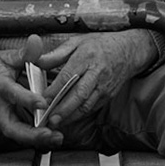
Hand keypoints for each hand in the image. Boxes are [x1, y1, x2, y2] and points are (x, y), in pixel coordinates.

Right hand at [0, 45, 61, 150]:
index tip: (42, 102)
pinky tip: (52, 137)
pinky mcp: (7, 122)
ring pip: (16, 134)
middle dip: (31, 133)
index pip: (12, 94)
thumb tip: (36, 41)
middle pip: (11, 126)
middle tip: (49, 133)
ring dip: (36, 139)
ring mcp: (1, 116)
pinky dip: (35, 137)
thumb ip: (25, 52)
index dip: (26, 99)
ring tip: (56, 138)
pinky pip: (20, 133)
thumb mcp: (8, 56)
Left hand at [31, 31, 158, 127]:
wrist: (128, 51)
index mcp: (86, 57)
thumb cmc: (100, 45)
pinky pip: (92, 108)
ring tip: (56, 123)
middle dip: (63, 109)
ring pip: (86, 105)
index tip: (42, 99)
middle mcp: (96, 73)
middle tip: (49, 119)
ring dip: (70, 116)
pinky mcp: (107, 95)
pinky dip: (79, 115)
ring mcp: (104, 86)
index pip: (68, 76)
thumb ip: (55, 54)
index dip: (55, 90)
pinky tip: (67, 119)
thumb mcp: (76, 42)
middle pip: (79, 94)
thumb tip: (36, 62)